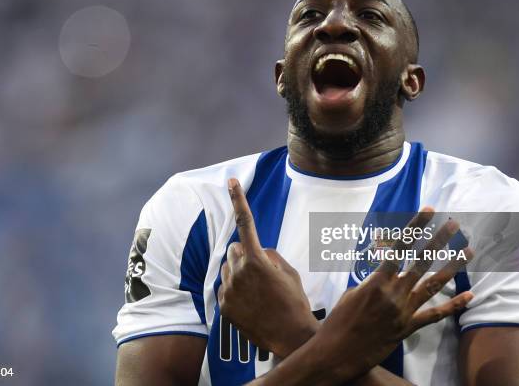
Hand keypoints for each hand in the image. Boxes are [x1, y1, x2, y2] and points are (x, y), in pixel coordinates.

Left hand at [218, 178, 318, 357]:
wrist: (289, 337)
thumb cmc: (294, 302)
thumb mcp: (290, 273)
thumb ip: (271, 257)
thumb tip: (260, 252)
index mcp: (257, 260)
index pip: (246, 223)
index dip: (238, 200)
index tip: (231, 181)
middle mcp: (239, 272)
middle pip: (234, 249)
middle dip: (245, 253)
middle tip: (261, 270)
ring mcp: (229, 290)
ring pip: (228, 268)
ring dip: (239, 271)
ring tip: (258, 291)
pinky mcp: (224, 306)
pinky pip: (225, 288)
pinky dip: (235, 290)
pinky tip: (251, 304)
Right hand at [304, 208, 473, 382]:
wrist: (337, 353)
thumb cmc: (338, 321)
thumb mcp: (350, 293)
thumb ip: (371, 282)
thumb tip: (383, 275)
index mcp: (377, 281)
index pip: (400, 247)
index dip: (415, 228)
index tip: (428, 211)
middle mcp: (394, 293)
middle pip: (422, 261)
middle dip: (439, 240)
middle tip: (454, 224)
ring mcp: (404, 311)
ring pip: (434, 285)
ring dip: (452, 266)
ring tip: (468, 251)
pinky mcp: (408, 328)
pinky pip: (434, 315)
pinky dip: (453, 305)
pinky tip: (469, 296)